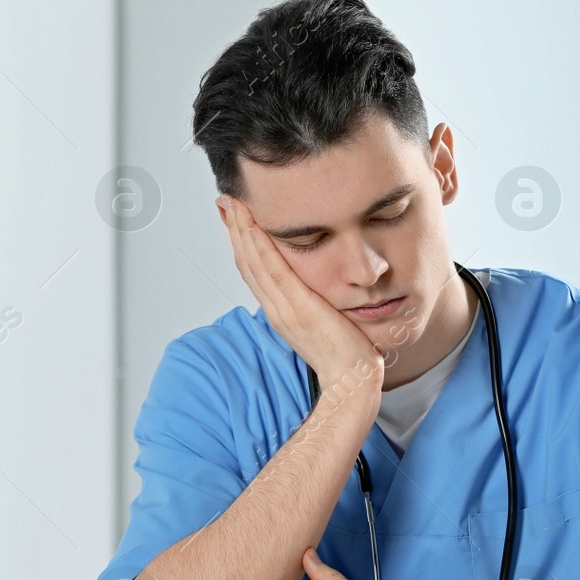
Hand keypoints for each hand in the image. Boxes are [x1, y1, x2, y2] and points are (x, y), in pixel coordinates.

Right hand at [219, 195, 383, 393]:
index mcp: (280, 311)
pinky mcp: (300, 308)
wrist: (353, 380)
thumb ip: (313, 302)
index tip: (234, 217)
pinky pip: (274, 271)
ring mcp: (285, 308)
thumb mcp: (323, 321)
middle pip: (246, 263)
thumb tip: (314, 285)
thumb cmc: (347, 354)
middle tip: (225, 200)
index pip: (253, 271)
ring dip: (242, 230)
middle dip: (235, 229)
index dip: (241, 242)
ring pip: (254, 263)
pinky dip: (260, 246)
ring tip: (234, 203)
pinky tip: (253, 225)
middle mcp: (276, 309)